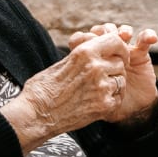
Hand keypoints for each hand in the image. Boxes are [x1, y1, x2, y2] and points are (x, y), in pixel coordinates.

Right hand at [7, 28, 128, 143]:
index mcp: (84, 52)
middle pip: (120, 63)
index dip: (120, 48)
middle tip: (103, 77)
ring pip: (121, 80)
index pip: (116, 41)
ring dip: (113, 84)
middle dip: (114, 68)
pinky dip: (112, 99)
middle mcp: (96, 67)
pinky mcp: (104, 105)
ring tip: (97, 90)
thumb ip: (82, 56)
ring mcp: (102, 87)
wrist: (36, 115)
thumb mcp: (61, 63)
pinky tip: (98, 101)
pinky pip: (118, 97)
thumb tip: (95, 48)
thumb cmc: (43, 89)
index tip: (119, 55)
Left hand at [68, 23, 157, 126]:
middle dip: (103, 31)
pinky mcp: (140, 53)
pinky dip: (148, 35)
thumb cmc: (107, 102)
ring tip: (124, 36)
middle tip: (104, 39)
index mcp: (91, 58)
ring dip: (122, 30)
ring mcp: (124, 50)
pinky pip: (144, 39)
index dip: (83, 38)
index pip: (83, 38)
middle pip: (102, 31)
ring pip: (121, 31)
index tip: (83, 45)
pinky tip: (151, 39)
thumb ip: (80, 89)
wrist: (131, 109)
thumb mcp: (90, 97)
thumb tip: (62, 84)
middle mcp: (107, 51)